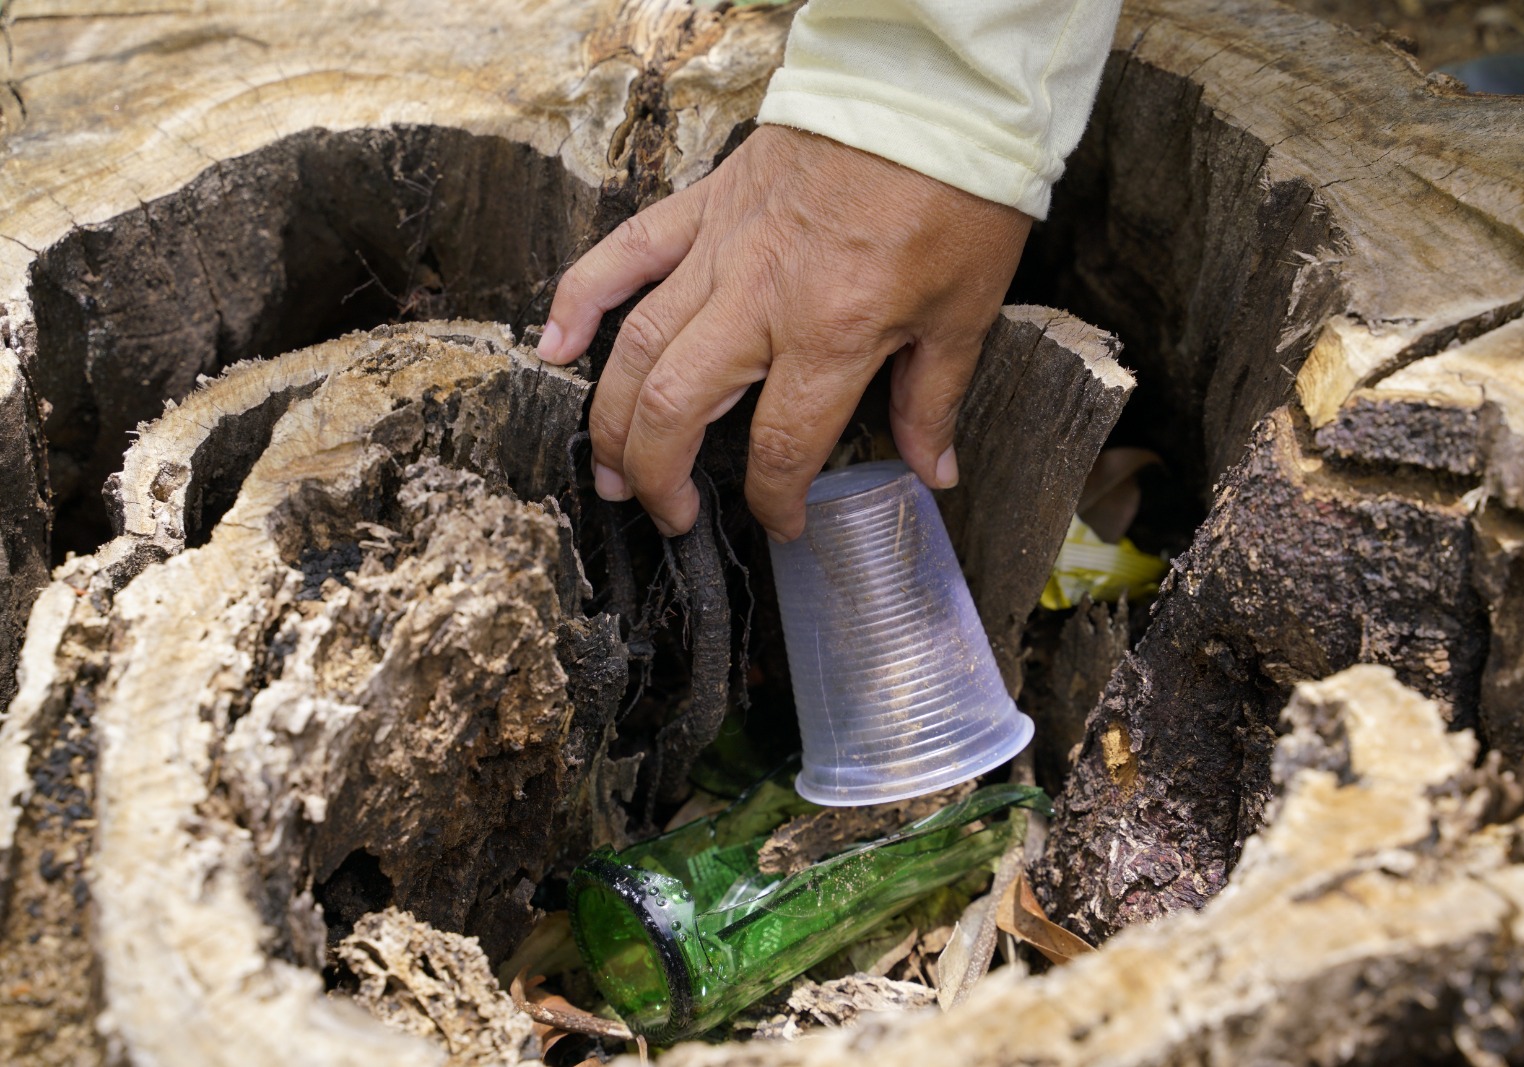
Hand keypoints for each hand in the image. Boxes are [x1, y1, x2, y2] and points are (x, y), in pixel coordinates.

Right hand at [536, 125, 1031, 540]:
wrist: (927, 90)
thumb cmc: (954, 199)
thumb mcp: (964, 312)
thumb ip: (933, 399)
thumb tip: (933, 471)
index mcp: (833, 334)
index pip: (783, 447)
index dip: (775, 503)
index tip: (783, 524)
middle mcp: (761, 300)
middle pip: (677, 407)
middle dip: (660, 476)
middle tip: (667, 512)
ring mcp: (721, 251)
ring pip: (637, 346)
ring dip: (610, 418)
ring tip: (607, 471)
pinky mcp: (703, 207)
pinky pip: (624, 253)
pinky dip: (581, 298)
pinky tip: (555, 347)